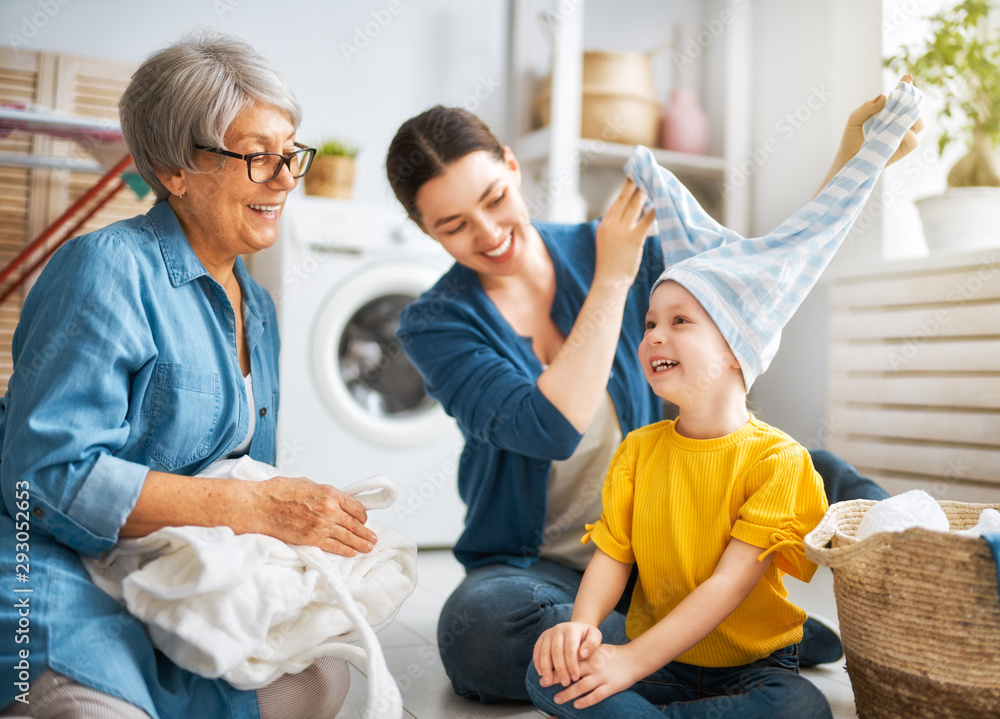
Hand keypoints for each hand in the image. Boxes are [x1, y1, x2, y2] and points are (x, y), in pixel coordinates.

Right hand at [251, 476, 377, 555]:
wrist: (260, 506)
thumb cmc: (278, 492)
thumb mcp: (308, 484)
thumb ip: (324, 494)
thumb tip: (333, 500)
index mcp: (330, 494)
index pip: (356, 507)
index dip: (362, 515)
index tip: (363, 519)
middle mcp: (330, 510)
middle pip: (355, 524)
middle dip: (366, 532)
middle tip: (373, 538)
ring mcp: (322, 526)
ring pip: (348, 537)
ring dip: (360, 543)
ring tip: (368, 547)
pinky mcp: (312, 539)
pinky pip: (335, 547)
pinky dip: (346, 550)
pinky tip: (352, 552)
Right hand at [533, 621, 602, 687]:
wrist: (577, 627)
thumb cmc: (588, 636)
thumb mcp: (595, 636)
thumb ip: (592, 644)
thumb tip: (582, 654)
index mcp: (572, 629)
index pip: (570, 649)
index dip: (572, 664)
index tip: (575, 678)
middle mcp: (558, 629)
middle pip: (556, 651)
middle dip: (560, 669)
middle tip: (564, 683)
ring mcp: (549, 632)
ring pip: (544, 651)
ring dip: (546, 668)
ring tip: (548, 682)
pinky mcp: (542, 637)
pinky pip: (537, 650)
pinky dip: (537, 662)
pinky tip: (540, 674)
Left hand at [551, 642, 644, 709]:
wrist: (634, 659)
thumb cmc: (612, 655)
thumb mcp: (595, 650)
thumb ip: (581, 653)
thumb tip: (563, 656)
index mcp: (589, 655)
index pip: (569, 659)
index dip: (555, 665)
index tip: (544, 669)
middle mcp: (593, 666)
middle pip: (571, 672)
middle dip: (557, 678)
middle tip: (543, 683)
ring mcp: (602, 677)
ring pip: (581, 686)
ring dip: (567, 694)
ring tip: (556, 699)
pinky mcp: (610, 687)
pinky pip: (596, 696)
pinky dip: (585, 701)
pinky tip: (576, 705)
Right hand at [594, 178, 655, 288]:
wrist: (608, 283)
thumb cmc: (611, 267)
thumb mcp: (608, 243)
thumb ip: (617, 229)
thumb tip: (631, 218)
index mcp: (604, 225)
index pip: (617, 202)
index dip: (626, 188)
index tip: (633, 176)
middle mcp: (611, 224)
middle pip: (624, 199)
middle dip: (635, 183)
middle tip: (644, 170)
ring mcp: (621, 231)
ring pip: (635, 206)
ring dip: (645, 192)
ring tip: (654, 181)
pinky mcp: (632, 239)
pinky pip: (646, 221)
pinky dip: (654, 210)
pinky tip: (661, 203)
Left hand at [839, 74, 923, 167]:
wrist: (847, 158)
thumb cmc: (852, 137)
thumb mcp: (854, 119)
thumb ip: (866, 107)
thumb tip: (883, 97)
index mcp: (888, 110)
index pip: (901, 95)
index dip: (906, 85)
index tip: (907, 78)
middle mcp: (898, 120)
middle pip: (915, 107)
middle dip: (912, 101)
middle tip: (903, 97)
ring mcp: (902, 135)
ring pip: (919, 123)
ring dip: (912, 118)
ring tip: (900, 116)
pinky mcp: (901, 150)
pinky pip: (913, 141)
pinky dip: (910, 136)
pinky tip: (901, 133)